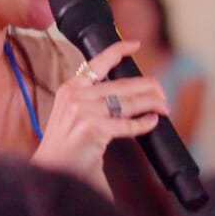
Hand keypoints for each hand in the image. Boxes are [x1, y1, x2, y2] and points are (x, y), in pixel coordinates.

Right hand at [32, 40, 168, 181]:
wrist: (51, 170)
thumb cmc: (67, 146)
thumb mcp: (74, 113)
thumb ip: (93, 100)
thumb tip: (127, 93)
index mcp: (70, 87)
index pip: (97, 62)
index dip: (119, 50)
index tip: (135, 45)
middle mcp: (75, 95)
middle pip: (122, 85)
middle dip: (148, 88)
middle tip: (162, 94)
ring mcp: (83, 110)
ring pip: (128, 102)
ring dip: (152, 103)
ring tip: (163, 107)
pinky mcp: (92, 127)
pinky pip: (127, 123)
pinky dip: (143, 123)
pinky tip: (152, 122)